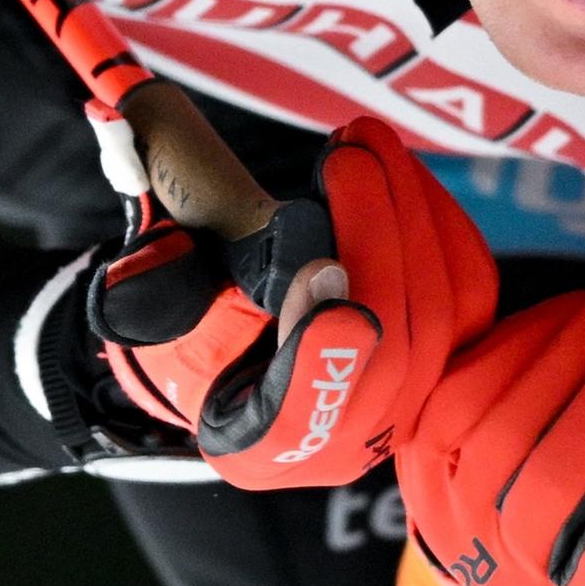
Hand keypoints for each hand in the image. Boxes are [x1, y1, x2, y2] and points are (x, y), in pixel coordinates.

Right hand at [88, 115, 496, 489]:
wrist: (225, 336)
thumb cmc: (178, 315)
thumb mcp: (143, 295)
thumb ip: (144, 254)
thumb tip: (118, 151)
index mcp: (260, 444)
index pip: (307, 414)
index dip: (321, 352)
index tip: (320, 270)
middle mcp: (342, 439)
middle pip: (395, 346)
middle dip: (379, 235)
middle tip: (347, 153)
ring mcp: (401, 399)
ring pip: (441, 313)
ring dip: (411, 213)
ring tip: (367, 142)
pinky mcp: (441, 354)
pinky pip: (466, 293)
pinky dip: (439, 222)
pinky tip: (403, 169)